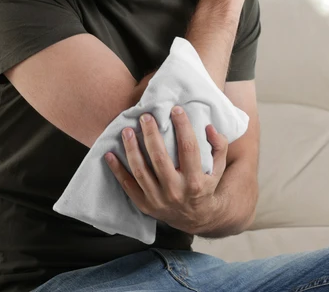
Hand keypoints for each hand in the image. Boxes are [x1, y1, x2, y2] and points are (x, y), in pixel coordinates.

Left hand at [104, 106, 228, 234]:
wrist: (197, 219)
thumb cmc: (206, 186)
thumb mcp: (219, 169)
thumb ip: (219, 146)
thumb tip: (208, 126)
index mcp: (195, 181)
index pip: (189, 148)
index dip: (183, 126)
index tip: (176, 110)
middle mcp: (176, 191)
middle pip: (159, 157)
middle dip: (151, 134)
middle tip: (145, 117)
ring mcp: (158, 199)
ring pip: (140, 170)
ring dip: (131, 148)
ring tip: (126, 131)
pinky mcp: (145, 205)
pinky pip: (127, 185)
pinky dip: (116, 169)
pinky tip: (109, 154)